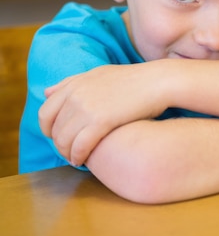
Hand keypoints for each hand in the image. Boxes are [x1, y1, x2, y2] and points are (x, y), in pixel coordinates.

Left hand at [38, 62, 170, 166]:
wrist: (156, 81)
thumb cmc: (131, 79)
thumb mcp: (97, 74)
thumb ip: (70, 83)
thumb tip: (47, 92)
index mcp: (73, 85)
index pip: (45, 113)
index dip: (48, 129)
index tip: (59, 136)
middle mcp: (76, 95)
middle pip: (54, 130)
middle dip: (59, 144)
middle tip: (70, 151)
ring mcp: (87, 108)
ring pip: (64, 141)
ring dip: (67, 154)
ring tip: (76, 158)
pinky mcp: (101, 121)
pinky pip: (80, 146)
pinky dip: (78, 156)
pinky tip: (83, 161)